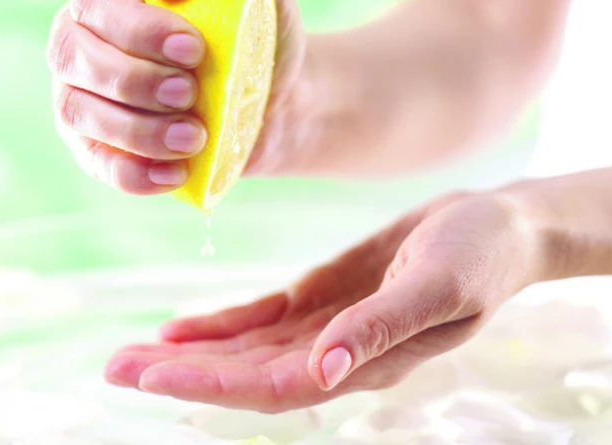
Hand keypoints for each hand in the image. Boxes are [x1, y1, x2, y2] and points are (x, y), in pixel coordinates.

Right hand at [47, 0, 304, 194]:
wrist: (271, 91)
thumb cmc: (257, 20)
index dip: (135, 28)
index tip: (193, 49)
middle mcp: (81, 35)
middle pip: (74, 55)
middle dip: (134, 80)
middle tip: (192, 93)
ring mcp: (82, 92)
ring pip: (77, 111)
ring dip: (135, 130)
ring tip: (195, 137)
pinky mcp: (96, 143)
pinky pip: (95, 161)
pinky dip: (132, 173)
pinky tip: (174, 174)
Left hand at [104, 191, 542, 412]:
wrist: (497, 226)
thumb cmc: (480, 255)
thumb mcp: (437, 288)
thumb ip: (380, 330)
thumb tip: (324, 374)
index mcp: (361, 360)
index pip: (272, 385)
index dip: (211, 382)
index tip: (152, 374)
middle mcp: (333, 354)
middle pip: (243, 374)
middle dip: (178, 372)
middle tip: (113, 366)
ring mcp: (323, 328)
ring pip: (242, 351)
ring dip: (186, 353)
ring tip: (128, 354)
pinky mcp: (319, 298)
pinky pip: (258, 319)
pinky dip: (217, 327)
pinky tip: (178, 328)